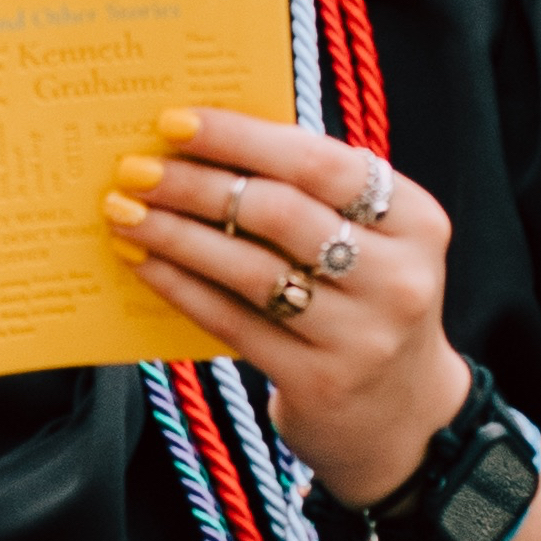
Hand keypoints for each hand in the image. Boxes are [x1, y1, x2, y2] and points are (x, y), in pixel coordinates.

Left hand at [103, 107, 470, 507]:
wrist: (404, 418)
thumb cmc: (366, 306)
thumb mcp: (371, 244)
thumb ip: (314, 196)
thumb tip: (207, 145)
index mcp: (415, 220)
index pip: (319, 162)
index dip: (242, 138)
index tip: (176, 122)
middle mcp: (398, 277)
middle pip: (280, 212)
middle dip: (197, 184)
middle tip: (136, 169)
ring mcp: (362, 335)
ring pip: (250, 268)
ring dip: (176, 235)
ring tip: (125, 212)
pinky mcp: (320, 381)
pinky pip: (233, 321)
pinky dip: (181, 286)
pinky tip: (143, 262)